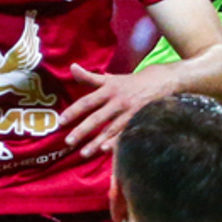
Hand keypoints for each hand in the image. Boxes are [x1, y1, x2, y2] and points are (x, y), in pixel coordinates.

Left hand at [59, 64, 175, 157]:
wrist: (161, 82)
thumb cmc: (131, 83)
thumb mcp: (111, 79)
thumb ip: (90, 77)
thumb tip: (72, 67)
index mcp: (108, 90)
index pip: (87, 102)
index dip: (73, 111)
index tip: (61, 121)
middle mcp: (117, 101)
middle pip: (97, 118)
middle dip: (82, 130)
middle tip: (68, 142)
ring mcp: (129, 113)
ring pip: (110, 130)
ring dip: (96, 142)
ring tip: (83, 153)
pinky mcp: (139, 121)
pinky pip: (125, 134)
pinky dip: (116, 142)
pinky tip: (106, 151)